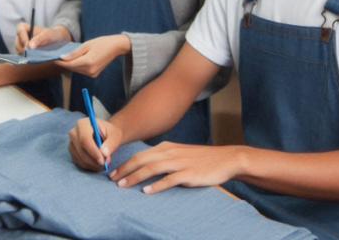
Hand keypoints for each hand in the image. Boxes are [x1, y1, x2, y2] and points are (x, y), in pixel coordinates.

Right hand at [14, 23, 70, 53]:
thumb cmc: (51, 34)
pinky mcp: (22, 50)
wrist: (55, 39)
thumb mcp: (47, 35)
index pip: (20, 33)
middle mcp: (19, 35)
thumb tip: (29, 46)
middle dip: (25, 49)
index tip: (31, 47)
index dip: (24, 41)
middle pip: (17, 43)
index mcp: (22, 27)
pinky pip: (21, 55)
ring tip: (37, 53)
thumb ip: (39, 39)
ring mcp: (20, 43)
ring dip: (27, 54)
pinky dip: (28, 57)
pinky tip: (35, 56)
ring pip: (18, 50)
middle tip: (35, 53)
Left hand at [55, 35, 129, 77]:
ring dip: (70, 65)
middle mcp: (90, 70)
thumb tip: (63, 58)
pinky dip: (77, 66)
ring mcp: (92, 74)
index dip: (60, 62)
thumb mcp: (87, 45)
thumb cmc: (102, 43)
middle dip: (64, 63)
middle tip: (56, 57)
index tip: (52, 58)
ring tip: (63, 58)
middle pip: (72, 68)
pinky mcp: (94, 74)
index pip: (69, 64)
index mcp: (88, 62)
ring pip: (76, 70)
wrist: (116, 47)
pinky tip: (74, 60)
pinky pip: (82, 71)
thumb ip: (74, 53)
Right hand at [68, 116, 122, 171]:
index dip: (93, 151)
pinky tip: (98, 163)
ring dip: (93, 165)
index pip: (84, 139)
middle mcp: (73, 133)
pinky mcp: (72, 153)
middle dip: (94, 160)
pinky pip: (79, 163)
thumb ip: (112, 143)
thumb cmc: (109, 133)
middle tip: (106, 163)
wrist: (104, 135)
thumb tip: (104, 154)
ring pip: (80, 158)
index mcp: (82, 124)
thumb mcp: (115, 135)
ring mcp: (71, 143)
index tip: (102, 160)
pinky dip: (90, 166)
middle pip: (81, 150)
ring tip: (104, 163)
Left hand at [110, 142, 242, 193]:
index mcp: (166, 147)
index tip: (113, 172)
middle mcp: (170, 152)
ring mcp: (180, 162)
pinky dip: (157, 185)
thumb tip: (146, 167)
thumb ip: (163, 158)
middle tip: (112, 179)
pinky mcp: (189, 173)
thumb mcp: (180, 154)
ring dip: (135, 176)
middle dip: (125, 169)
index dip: (125, 163)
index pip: (140, 154)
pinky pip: (169, 179)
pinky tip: (147, 191)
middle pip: (142, 159)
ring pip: (152, 168)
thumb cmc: (202, 159)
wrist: (226, 159)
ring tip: (123, 185)